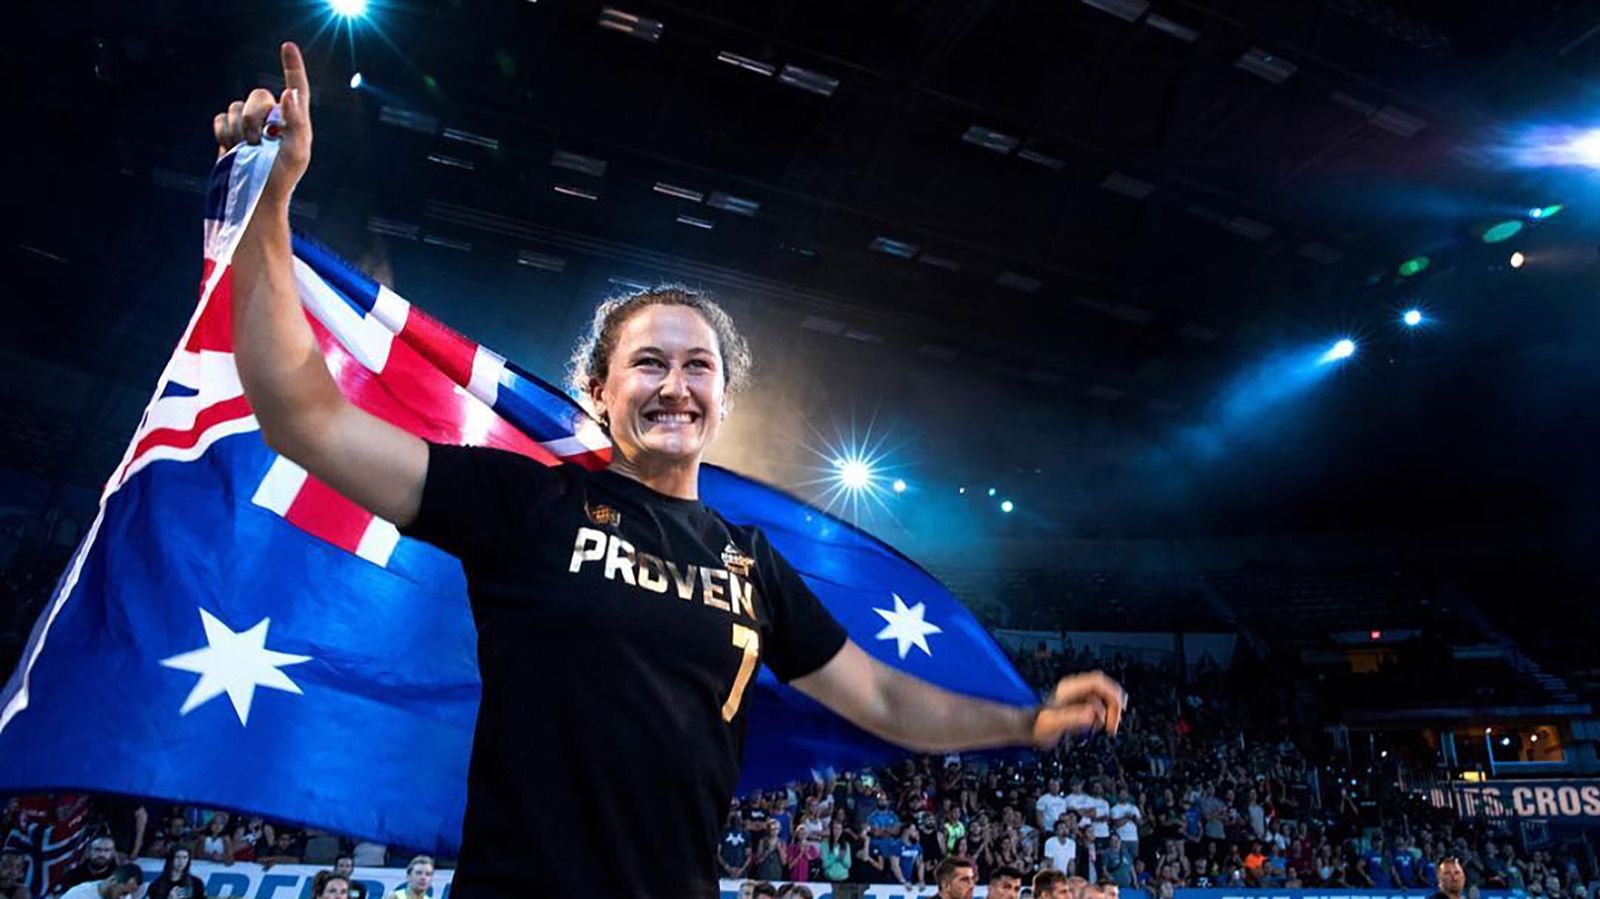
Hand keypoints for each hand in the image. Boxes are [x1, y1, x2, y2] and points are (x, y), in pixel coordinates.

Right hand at [211, 41, 312, 198]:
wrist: (255, 199)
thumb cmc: (281, 180)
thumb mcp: (296, 153)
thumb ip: (296, 122)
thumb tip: (289, 92)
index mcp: (295, 122)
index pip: (296, 87)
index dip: (292, 66)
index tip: (287, 46)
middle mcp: (273, 120)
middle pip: (257, 96)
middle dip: (253, 116)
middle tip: (257, 142)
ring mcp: (250, 125)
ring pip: (236, 106)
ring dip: (239, 128)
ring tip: (247, 151)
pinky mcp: (231, 133)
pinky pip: (220, 118)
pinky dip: (224, 132)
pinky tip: (232, 149)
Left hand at [1030, 670, 1125, 746]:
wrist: (1027, 730)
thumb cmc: (1036, 726)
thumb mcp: (1054, 723)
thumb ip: (1073, 718)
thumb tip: (1092, 714)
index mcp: (1070, 689)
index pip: (1098, 681)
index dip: (1112, 692)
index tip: (1120, 708)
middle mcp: (1074, 690)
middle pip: (1104, 689)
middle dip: (1114, 705)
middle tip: (1114, 724)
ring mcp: (1077, 699)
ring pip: (1103, 700)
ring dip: (1109, 713)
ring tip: (1106, 729)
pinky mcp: (1078, 708)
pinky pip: (1097, 709)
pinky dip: (1101, 719)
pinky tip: (1094, 729)